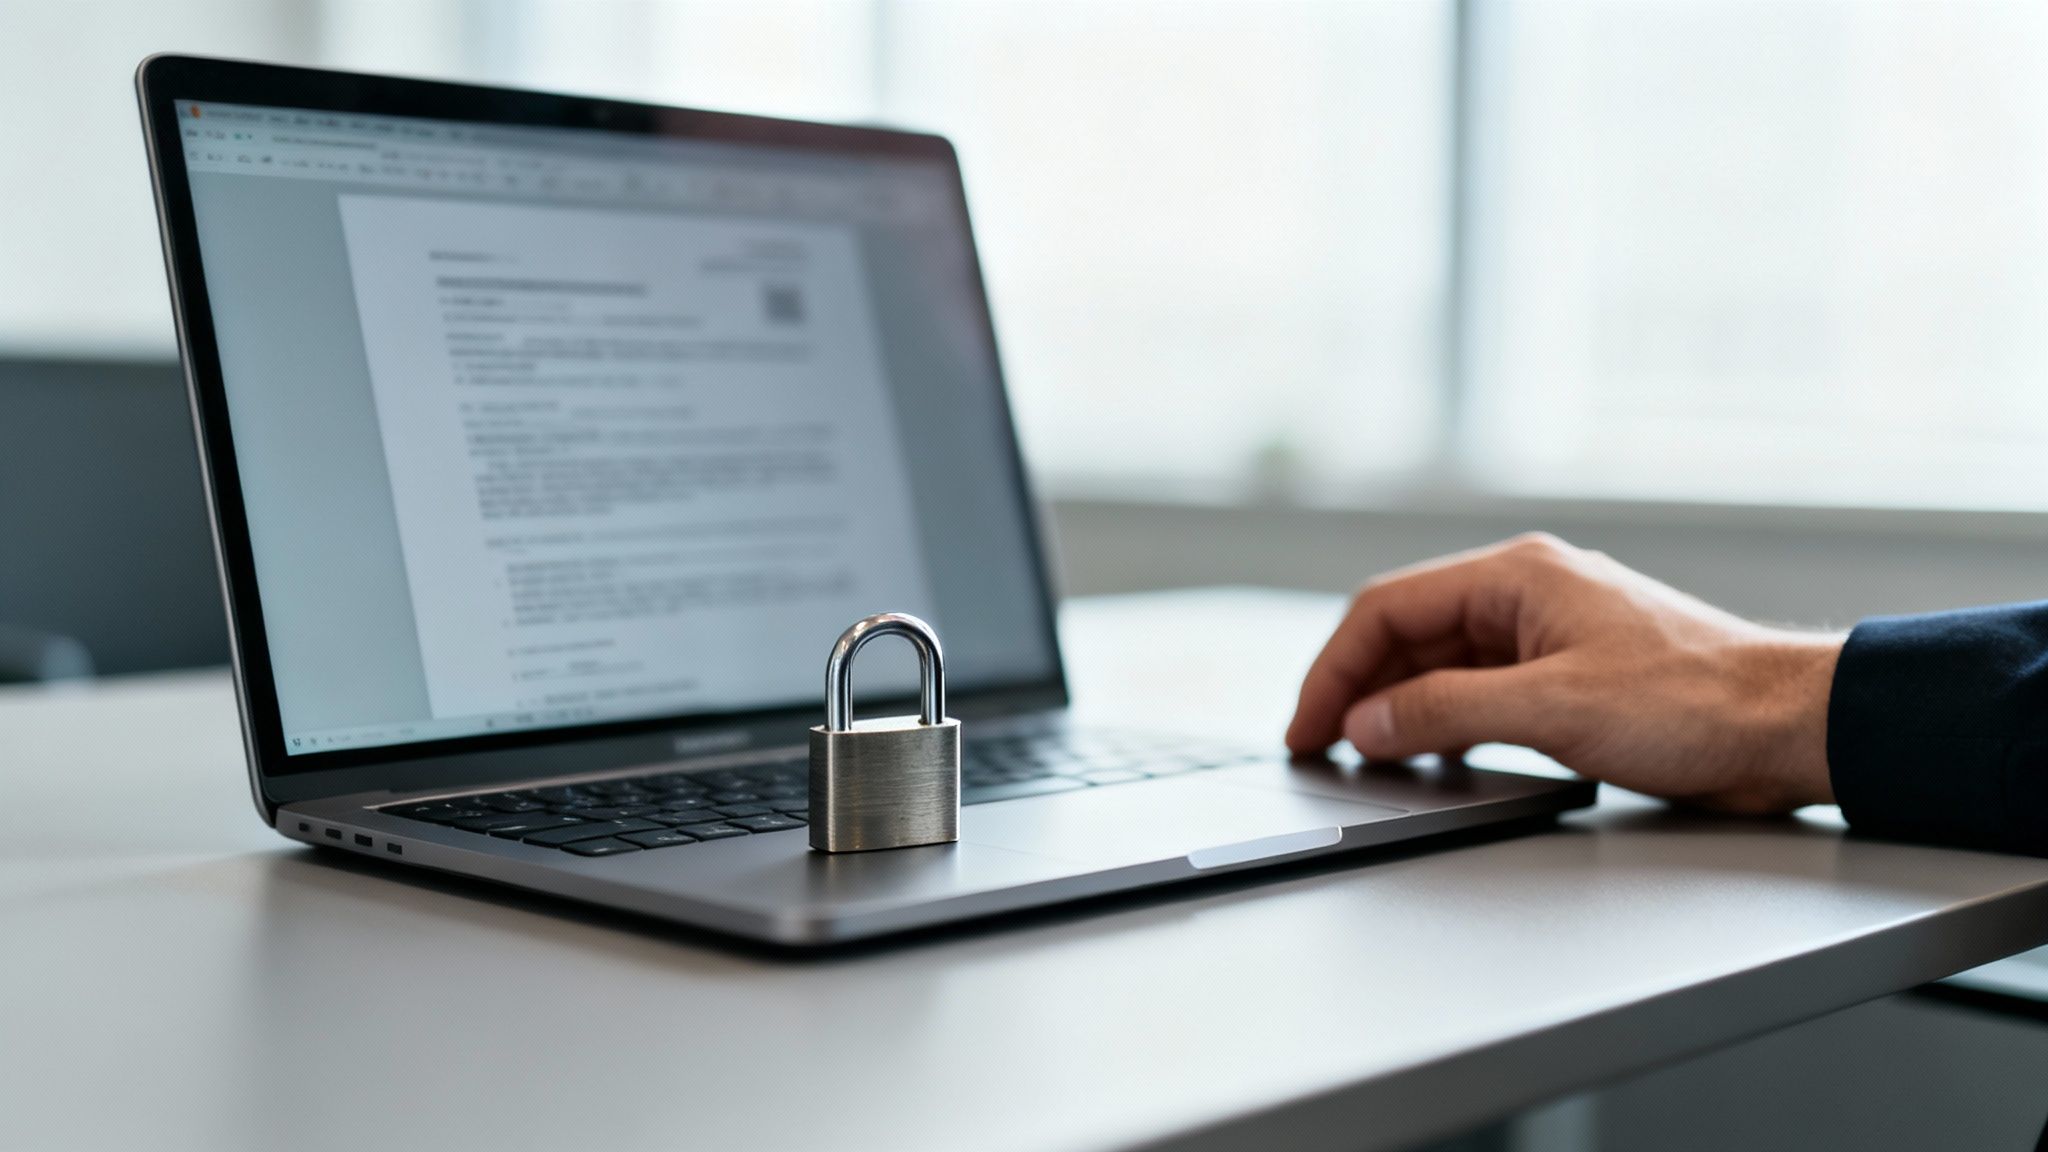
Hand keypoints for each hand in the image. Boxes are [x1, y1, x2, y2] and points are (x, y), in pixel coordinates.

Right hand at [1285, 534, 1842, 812]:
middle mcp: (1526, 593)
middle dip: (1357, 691)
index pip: (1387, 609)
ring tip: (1366, 759)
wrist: (1788, 725)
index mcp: (1516, 576)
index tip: (1307, 728)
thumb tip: (1368, 723)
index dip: (1334, 671)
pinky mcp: (1569, 675)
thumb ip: (1447, 711)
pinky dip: (1443, 721)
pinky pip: (1479, 690)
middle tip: (1320, 749)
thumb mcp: (1552, 708)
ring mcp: (1547, 633)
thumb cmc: (1695, 701)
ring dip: (1398, 708)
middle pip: (1407, 634)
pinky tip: (1433, 757)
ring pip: (1440, 664)